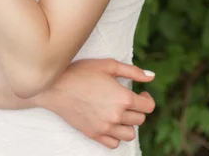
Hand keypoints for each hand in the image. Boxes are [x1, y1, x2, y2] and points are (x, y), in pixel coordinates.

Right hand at [33, 58, 155, 149]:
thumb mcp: (109, 65)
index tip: (141, 93)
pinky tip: (110, 121)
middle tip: (128, 99)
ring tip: (120, 111)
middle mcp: (116, 116)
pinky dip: (116, 135)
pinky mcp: (94, 134)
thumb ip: (133, 71)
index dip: (147, 98)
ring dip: (128, 123)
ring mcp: (105, 127)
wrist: (56, 86)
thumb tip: (152, 76)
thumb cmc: (82, 72)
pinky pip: (114, 143)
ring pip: (130, 134)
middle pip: (140, 119)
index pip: (148, 107)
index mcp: (123, 98)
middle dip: (137, 109)